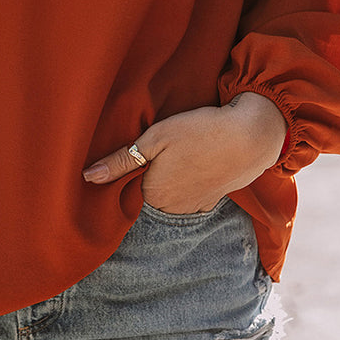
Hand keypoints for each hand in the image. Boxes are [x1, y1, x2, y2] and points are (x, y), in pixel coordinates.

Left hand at [82, 93, 287, 213]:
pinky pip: (189, 196)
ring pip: (169, 196)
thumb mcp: (155, 138)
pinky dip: (188, 182)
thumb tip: (87, 177)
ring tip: (179, 155)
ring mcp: (194, 208)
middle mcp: (172, 208)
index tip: (137, 153)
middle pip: (148, 193)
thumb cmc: (200, 131)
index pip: (127, 188)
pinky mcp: (212, 202)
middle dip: (149, 176)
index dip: (130, 169)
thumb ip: (121, 160)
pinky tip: (194, 163)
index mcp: (153, 194)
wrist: (252, 136)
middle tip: (162, 151)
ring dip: (170, 180)